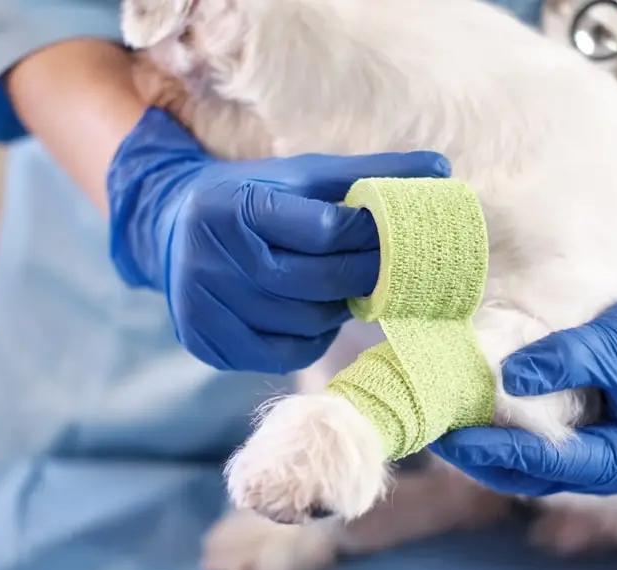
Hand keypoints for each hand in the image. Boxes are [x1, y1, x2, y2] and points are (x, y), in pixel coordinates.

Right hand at [107, 107, 450, 372]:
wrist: (173, 226)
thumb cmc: (253, 195)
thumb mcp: (302, 175)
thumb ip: (370, 174)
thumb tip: (443, 168)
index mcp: (234, 204)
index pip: (324, 230)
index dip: (368, 237)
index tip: (397, 235)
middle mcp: (209, 257)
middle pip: (314, 282)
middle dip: (365, 278)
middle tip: (394, 273)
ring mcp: (203, 305)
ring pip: (303, 323)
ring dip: (339, 310)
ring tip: (350, 291)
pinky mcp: (204, 342)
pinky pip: (281, 355)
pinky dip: (313, 340)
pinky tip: (317, 318)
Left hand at [430, 224, 616, 495]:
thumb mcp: (614, 342)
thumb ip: (562, 360)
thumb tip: (503, 377)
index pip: (550, 463)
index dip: (498, 451)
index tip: (454, 437)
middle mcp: (610, 466)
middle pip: (531, 475)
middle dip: (480, 459)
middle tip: (433, 435)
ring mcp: (596, 451)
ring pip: (528, 466)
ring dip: (486, 451)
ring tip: (440, 429)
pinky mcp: (584, 430)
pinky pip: (534, 443)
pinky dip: (502, 434)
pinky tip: (470, 415)